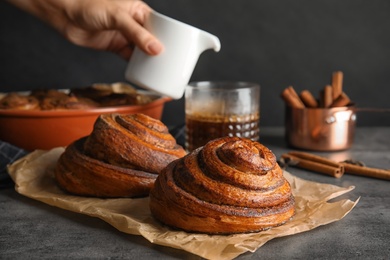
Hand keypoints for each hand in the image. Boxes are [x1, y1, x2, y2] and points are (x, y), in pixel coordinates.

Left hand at [7, 0, 163, 59]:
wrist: (65, 15)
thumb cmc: (89, 6)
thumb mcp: (117, 17)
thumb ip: (137, 33)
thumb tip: (157, 49)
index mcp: (139, 12)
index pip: (161, 25)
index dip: (170, 38)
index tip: (180, 50)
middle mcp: (134, 24)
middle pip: (154, 40)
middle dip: (162, 52)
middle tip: (173, 65)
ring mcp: (125, 36)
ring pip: (143, 51)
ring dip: (151, 61)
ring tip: (162, 71)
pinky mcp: (116, 47)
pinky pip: (131, 59)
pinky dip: (138, 67)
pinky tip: (146, 73)